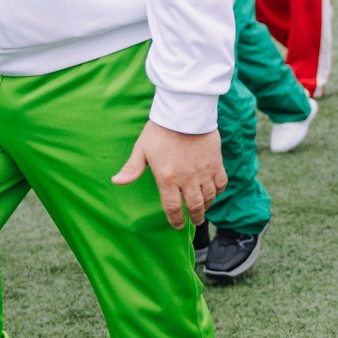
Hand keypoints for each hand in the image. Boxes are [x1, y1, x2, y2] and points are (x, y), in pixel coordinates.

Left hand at [113, 122, 227, 228]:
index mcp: (167, 178)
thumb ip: (132, 168)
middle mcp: (187, 179)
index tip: (178, 225)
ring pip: (209, 197)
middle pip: (195, 206)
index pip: (173, 208)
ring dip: (206, 206)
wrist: (184, 112)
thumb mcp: (142, 149)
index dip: (176, 220)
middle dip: (195, 218)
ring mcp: (204, 171)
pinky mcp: (216, 163)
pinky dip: (218, 191)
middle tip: (195, 221)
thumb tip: (116, 181)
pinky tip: (213, 191)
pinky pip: (221, 183)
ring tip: (203, 208)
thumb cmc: (160, 130)